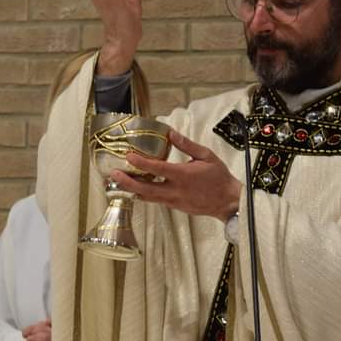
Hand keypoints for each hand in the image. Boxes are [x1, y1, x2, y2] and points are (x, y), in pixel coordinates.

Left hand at [113, 129, 242, 221]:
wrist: (228, 202)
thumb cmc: (218, 177)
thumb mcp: (206, 156)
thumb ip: (187, 145)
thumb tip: (170, 133)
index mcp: (183, 175)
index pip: (157, 169)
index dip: (141, 163)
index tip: (128, 156)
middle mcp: (175, 190)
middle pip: (145, 189)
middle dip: (127, 182)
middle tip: (113, 174)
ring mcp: (173, 201)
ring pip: (147, 197)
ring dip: (131, 189)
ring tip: (118, 181)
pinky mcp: (174, 207)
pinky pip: (155, 200)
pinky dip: (143, 194)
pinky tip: (135, 187)